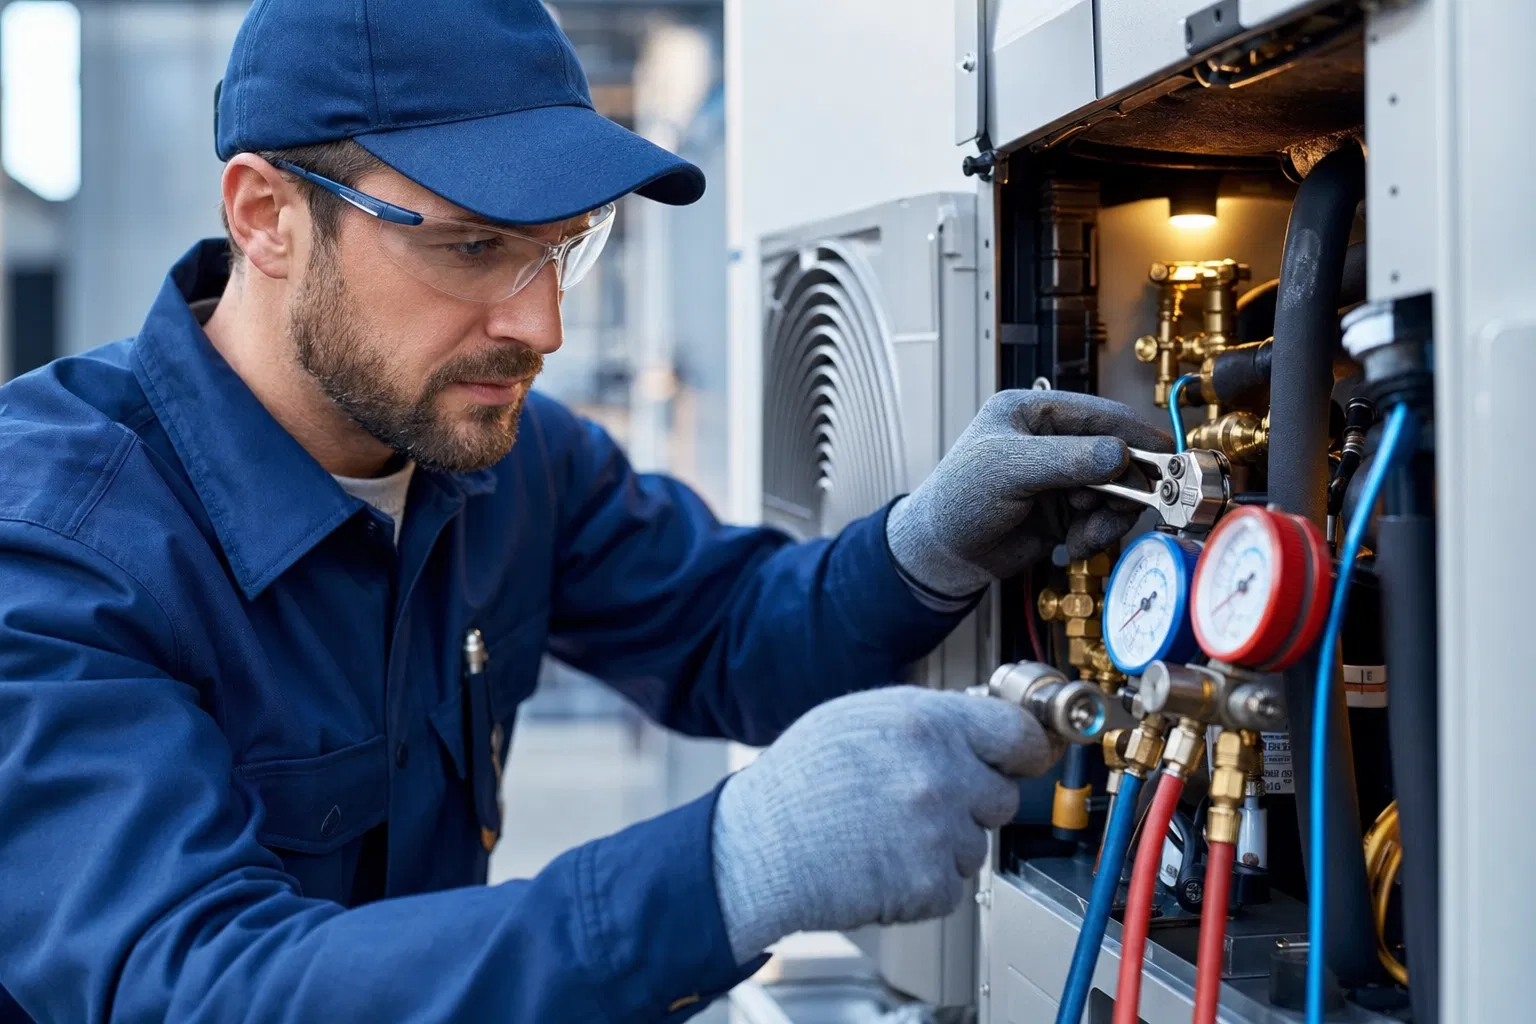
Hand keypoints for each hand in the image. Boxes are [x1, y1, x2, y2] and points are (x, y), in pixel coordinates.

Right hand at [709, 686, 1057, 962]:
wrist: (760, 846)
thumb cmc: (800, 781)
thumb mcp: (859, 716)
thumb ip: (925, 719)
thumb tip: (978, 724)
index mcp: (926, 724)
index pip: (1019, 736)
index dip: (1023, 751)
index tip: (1021, 760)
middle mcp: (941, 775)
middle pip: (1002, 796)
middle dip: (970, 803)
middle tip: (916, 804)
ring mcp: (938, 833)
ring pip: (975, 845)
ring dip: (942, 846)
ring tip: (884, 835)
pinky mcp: (929, 885)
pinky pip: (952, 887)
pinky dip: (922, 884)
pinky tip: (880, 864)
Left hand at [886, 390, 1170, 597]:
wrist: (941, 553)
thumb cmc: (958, 498)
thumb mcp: (1010, 470)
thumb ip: (1068, 460)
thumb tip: (1120, 454)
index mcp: (1033, 412)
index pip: (1099, 415)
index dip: (1135, 433)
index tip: (1167, 454)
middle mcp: (1052, 441)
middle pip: (1116, 454)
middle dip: (1124, 484)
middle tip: (1131, 505)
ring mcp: (1061, 478)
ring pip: (1114, 490)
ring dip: (1110, 516)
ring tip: (1086, 534)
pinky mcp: (1065, 512)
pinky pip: (1102, 519)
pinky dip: (1097, 535)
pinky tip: (1074, 545)